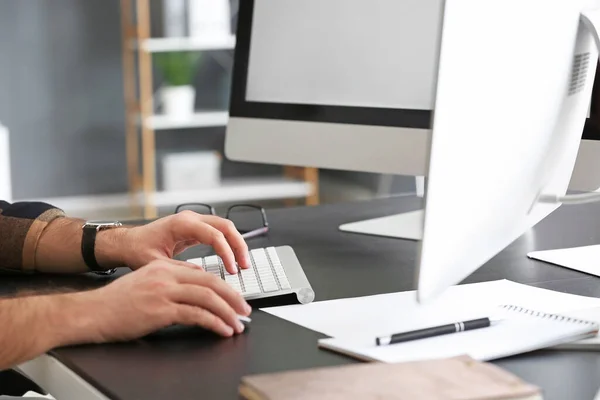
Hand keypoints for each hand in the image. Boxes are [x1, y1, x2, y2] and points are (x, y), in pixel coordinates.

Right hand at [75, 259, 251, 341]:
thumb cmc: (116, 302)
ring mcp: (164, 292)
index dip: (224, 287)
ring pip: (207, 298)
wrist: (91, 312)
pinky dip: (214, 323)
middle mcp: (166, 275)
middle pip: (210, 283)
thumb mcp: (146, 280)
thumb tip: (196, 282)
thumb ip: (170, 279)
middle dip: (233, 298)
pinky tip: (222, 330)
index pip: (203, 273)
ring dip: (227, 312)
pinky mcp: (160, 310)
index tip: (235, 299)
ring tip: (237, 324)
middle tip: (245, 310)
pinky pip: (196, 315)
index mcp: (164, 266)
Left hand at [105, 211, 250, 273]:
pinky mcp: (194, 228)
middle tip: (244, 265)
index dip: (227, 252)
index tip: (232, 269)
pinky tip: (231, 258)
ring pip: (225, 227)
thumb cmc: (138, 250)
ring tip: (242, 263)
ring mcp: (193, 221)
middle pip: (226, 226)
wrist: (128, 243)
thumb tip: (201, 275)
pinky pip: (218, 232)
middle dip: (238, 245)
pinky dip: (228, 244)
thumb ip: (180, 268)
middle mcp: (190, 218)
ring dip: (236, 244)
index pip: (214, 235)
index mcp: (182, 224)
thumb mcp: (157, 264)